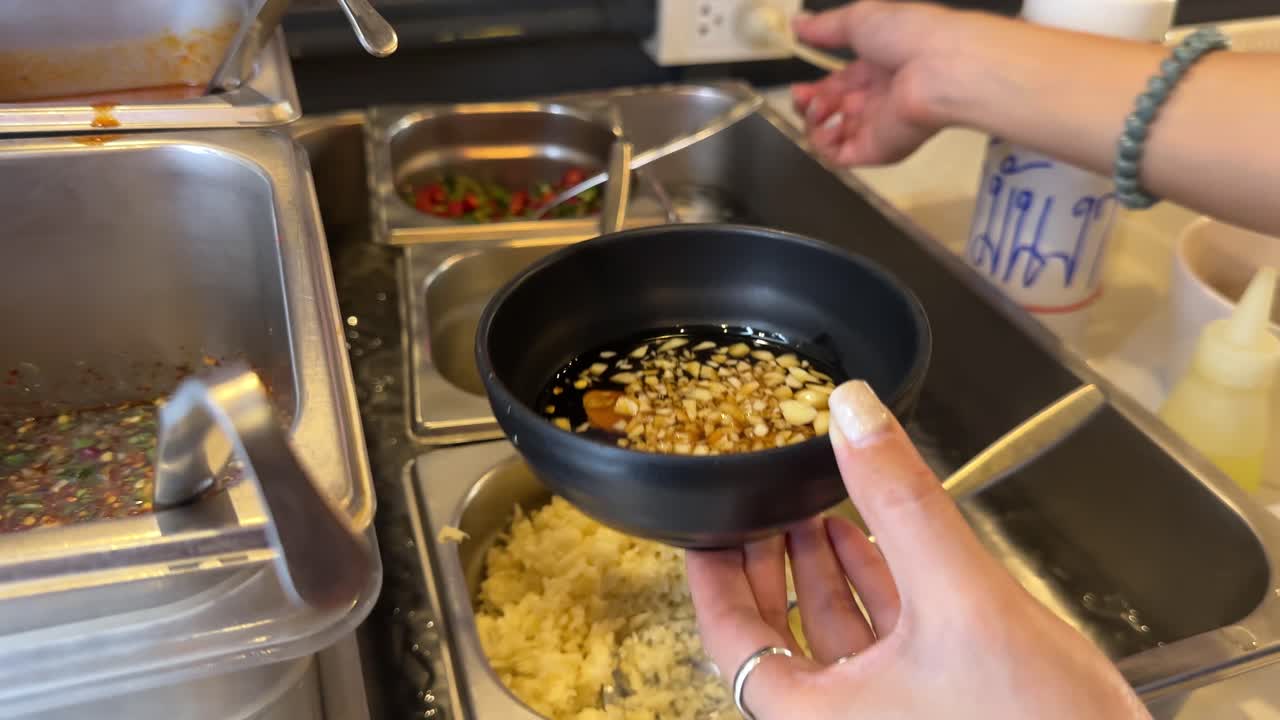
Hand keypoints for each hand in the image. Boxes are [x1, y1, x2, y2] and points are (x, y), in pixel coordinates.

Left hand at [686, 380, 1150, 719]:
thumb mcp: (960, 599)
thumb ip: (903, 501)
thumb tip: (854, 412)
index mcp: (818, 715)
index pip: (732, 637)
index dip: (712, 573)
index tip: (704, 523)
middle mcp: (843, 719)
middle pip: (777, 633)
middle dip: (771, 560)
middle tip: (761, 501)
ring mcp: (889, 714)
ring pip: (833, 635)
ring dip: (824, 568)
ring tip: (813, 505)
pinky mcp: (936, 706)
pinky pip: (883, 643)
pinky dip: (874, 590)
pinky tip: (873, 541)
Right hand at [790, 1, 974, 165]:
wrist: (942, 66)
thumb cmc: (912, 36)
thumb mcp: (860, 18)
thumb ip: (825, 26)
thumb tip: (799, 23)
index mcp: (876, 70)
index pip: (835, 87)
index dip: (812, 90)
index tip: (798, 86)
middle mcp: (876, 100)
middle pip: (830, 113)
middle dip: (808, 105)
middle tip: (803, 96)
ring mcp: (876, 127)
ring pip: (829, 137)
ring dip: (812, 122)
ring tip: (818, 108)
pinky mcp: (876, 150)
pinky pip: (837, 157)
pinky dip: (823, 142)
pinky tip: (828, 122)